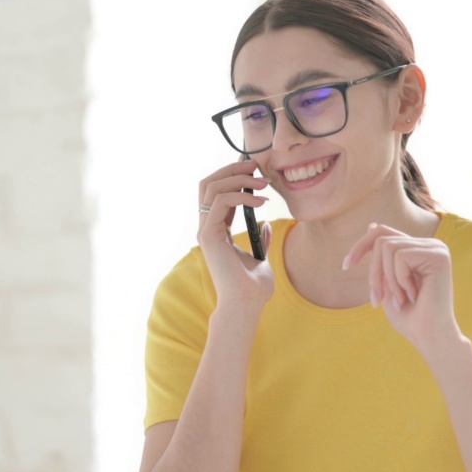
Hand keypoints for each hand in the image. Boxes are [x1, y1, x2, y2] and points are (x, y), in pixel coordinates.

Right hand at [198, 159, 272, 313]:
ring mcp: (205, 231)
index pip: (218, 192)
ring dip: (239, 179)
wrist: (247, 305)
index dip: (235, 176)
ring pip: (212, 187)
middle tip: (257, 165)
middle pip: (209, 183)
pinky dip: (241, 196)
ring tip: (263, 183)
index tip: (257, 170)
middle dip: (232, 169)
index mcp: (217, 231)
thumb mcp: (261, 258)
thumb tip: (266, 223)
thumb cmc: (253, 288)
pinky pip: (219, 202)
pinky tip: (262, 202)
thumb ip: (261, 240)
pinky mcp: (209, 235)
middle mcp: (207, 228)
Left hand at [343, 223, 462, 354]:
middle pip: (381, 240)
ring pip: (388, 248)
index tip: (345, 267)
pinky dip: (399, 280)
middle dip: (373, 272)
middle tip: (378, 299)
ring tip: (400, 300)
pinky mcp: (439, 256)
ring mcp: (436, 248)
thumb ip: (381, 258)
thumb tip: (372, 225)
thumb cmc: (408, 316)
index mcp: (418, 249)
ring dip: (387, 280)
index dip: (360, 246)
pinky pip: (400, 257)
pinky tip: (414, 295)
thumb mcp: (386, 282)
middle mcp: (430, 244)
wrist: (428, 336)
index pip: (382, 232)